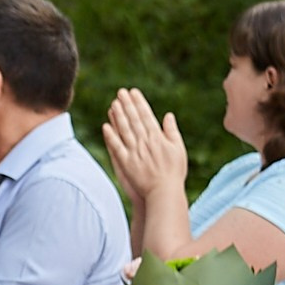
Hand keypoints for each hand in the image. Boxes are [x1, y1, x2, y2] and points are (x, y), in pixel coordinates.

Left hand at [100, 88, 187, 202]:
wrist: (164, 192)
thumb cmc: (174, 172)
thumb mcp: (178, 149)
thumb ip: (172, 131)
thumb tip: (168, 115)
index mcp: (158, 138)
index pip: (146, 116)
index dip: (139, 103)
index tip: (133, 92)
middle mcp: (145, 142)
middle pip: (134, 120)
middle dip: (127, 104)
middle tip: (120, 92)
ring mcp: (134, 152)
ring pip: (124, 130)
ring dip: (118, 116)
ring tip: (113, 104)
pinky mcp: (126, 163)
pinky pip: (117, 147)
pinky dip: (111, 137)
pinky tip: (106, 127)